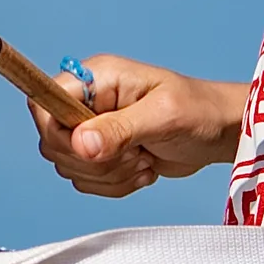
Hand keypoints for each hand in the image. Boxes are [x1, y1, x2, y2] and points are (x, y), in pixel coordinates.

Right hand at [27, 56, 248, 199]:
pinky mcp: (102, 153)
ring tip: (143, 160)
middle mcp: (89, 102)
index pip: (45, 101)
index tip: (89, 148)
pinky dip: (114, 186)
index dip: (56, 131)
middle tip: (133, 154)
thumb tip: (80, 144)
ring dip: (108, 176)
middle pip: (52, 142)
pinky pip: (86, 181)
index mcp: (97, 77)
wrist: (218, 134)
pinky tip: (143, 170)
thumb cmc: (199, 112)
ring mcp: (94, 128)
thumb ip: (119, 129)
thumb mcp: (162, 117)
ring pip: (69, 167)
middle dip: (94, 162)